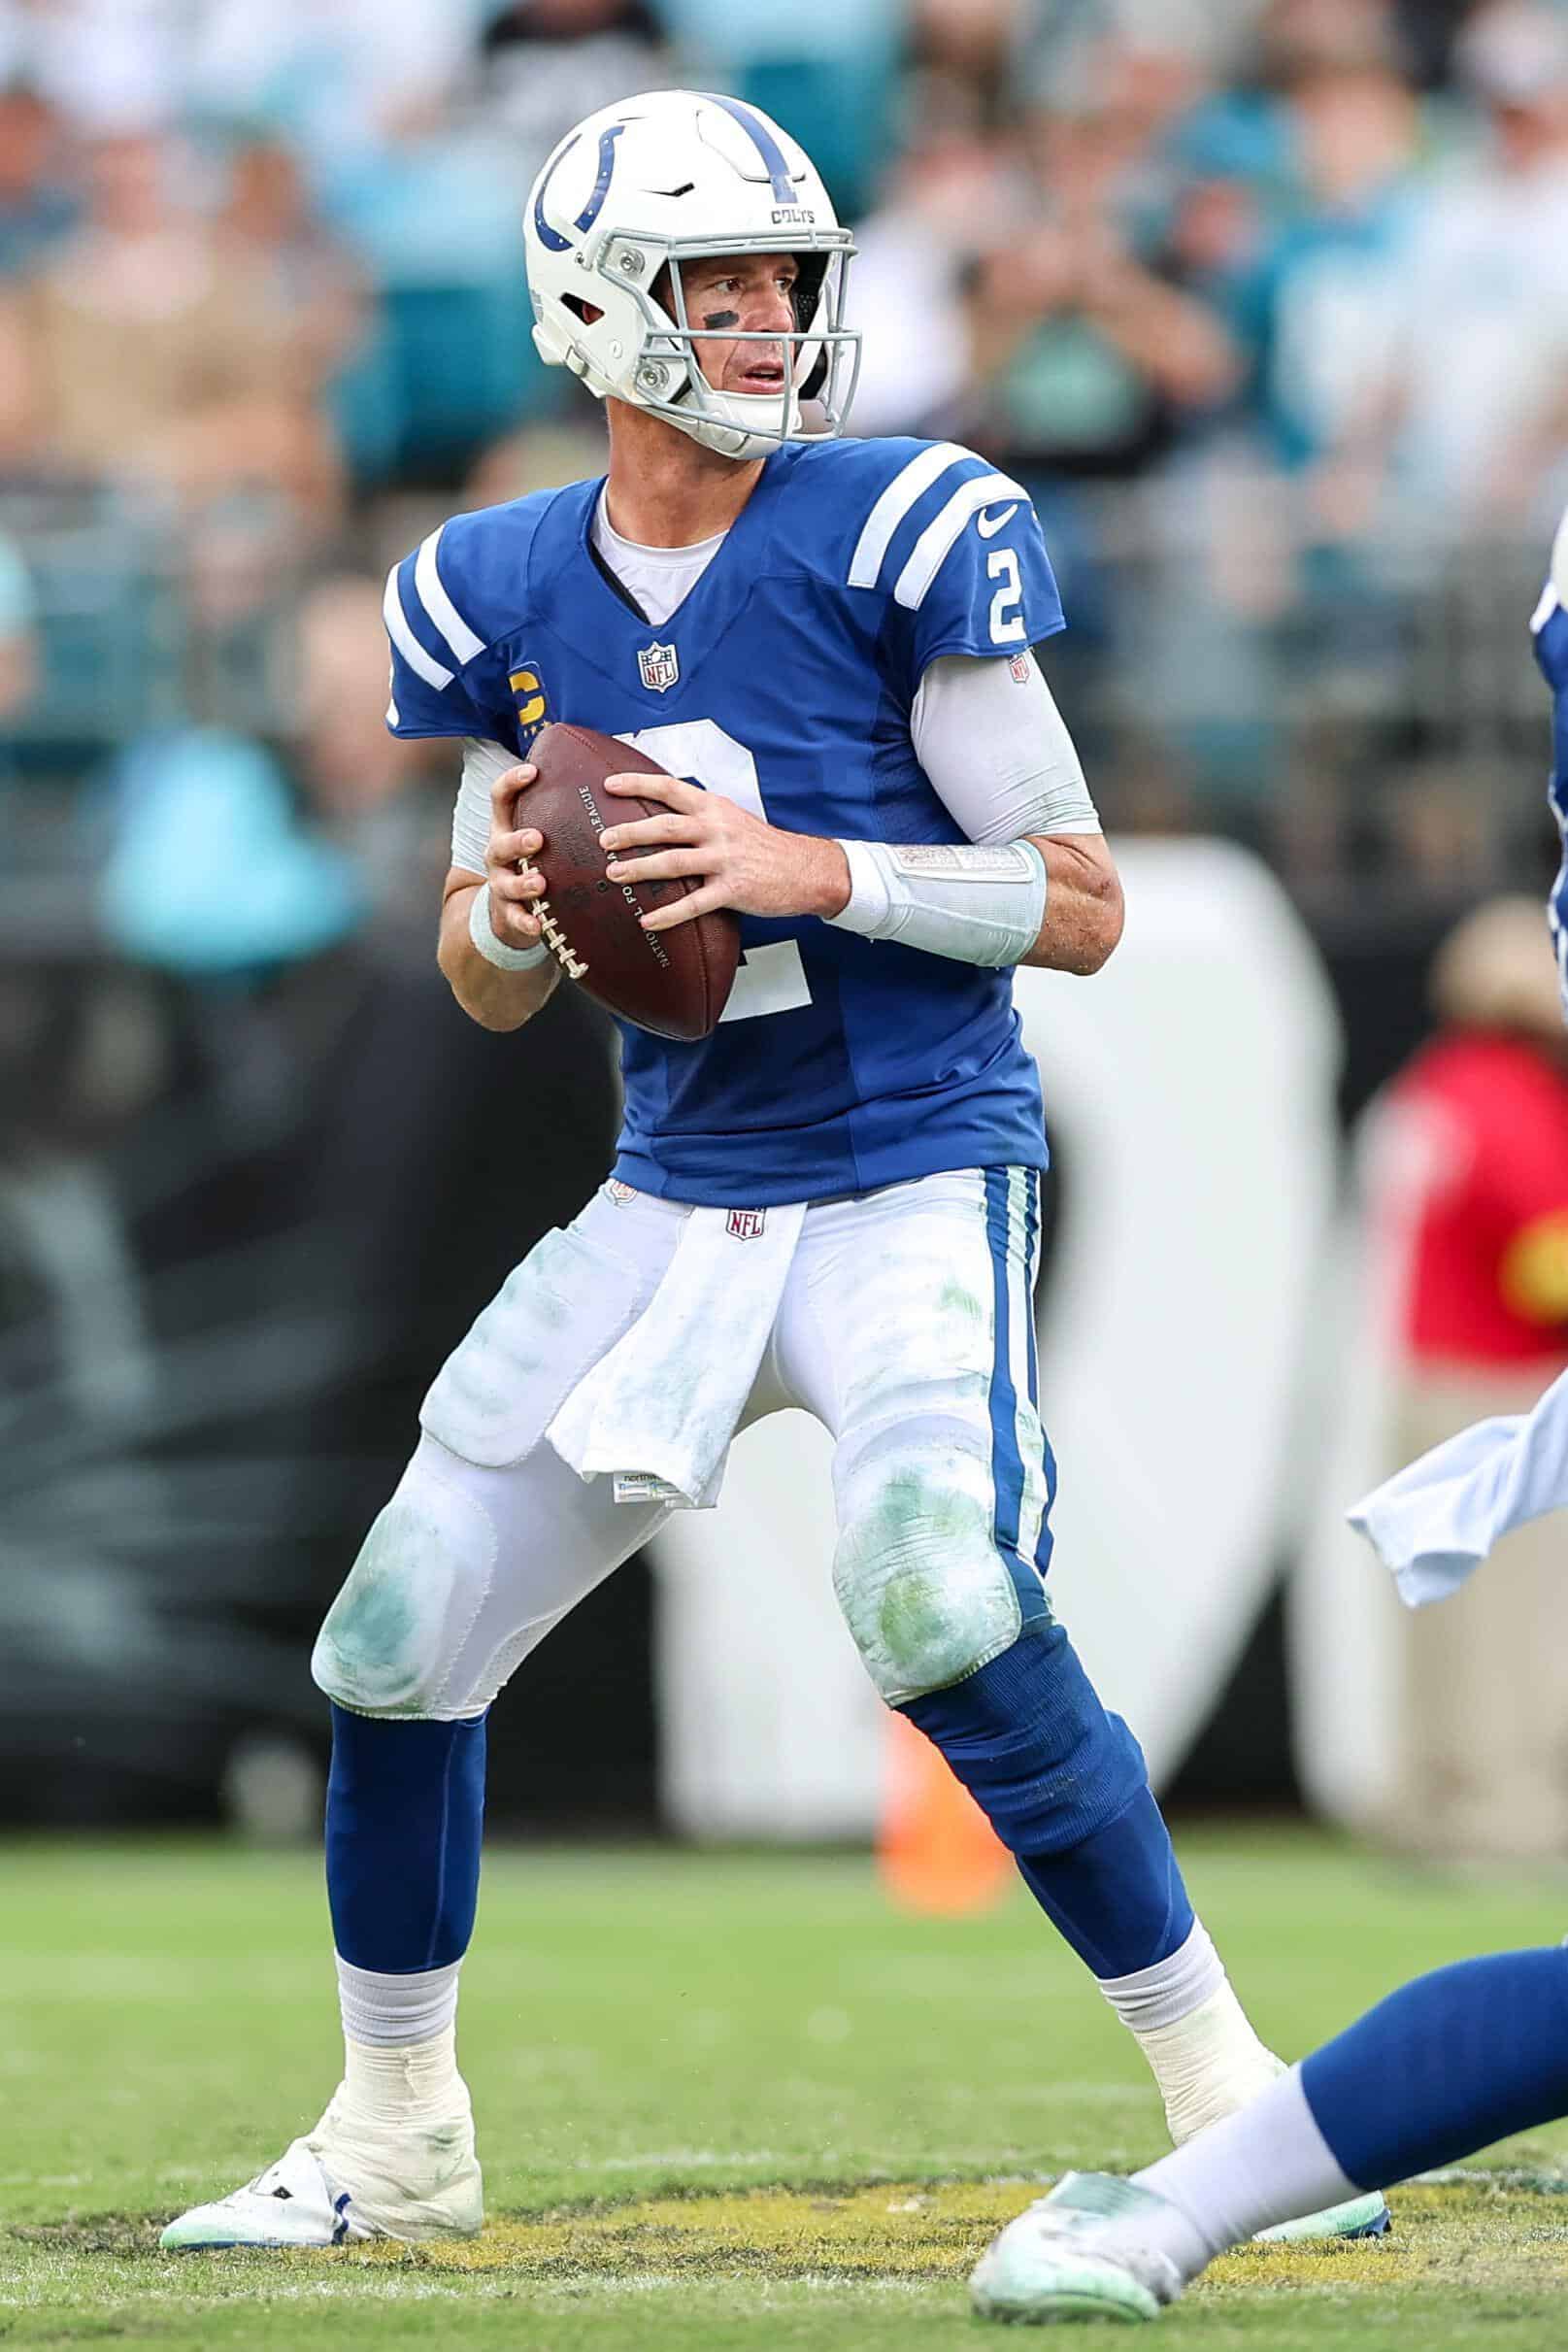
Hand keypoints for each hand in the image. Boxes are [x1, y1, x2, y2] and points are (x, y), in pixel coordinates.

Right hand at [483, 761, 547, 952]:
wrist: (513, 911)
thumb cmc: (539, 862)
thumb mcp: (545, 837)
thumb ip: (563, 816)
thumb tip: (612, 785)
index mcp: (508, 828)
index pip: (501, 798)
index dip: (511, 782)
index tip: (533, 771)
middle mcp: (499, 854)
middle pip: (500, 843)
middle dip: (517, 840)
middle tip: (537, 838)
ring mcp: (501, 884)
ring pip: (505, 883)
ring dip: (522, 883)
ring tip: (539, 883)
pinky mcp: (508, 914)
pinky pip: (514, 919)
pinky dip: (525, 923)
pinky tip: (538, 926)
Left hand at [599, 772, 849, 931]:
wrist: (806, 869)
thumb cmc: (764, 847)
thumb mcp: (733, 820)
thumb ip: (701, 818)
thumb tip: (661, 820)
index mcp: (715, 808)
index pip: (671, 788)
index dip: (638, 784)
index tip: (610, 785)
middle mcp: (718, 829)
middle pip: (666, 826)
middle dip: (631, 832)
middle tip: (604, 840)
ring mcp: (725, 859)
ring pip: (674, 862)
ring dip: (641, 868)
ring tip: (615, 875)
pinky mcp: (733, 889)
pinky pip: (694, 903)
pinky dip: (668, 914)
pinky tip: (648, 921)